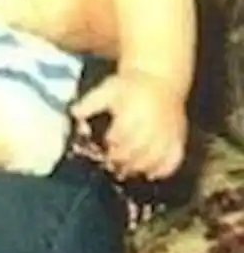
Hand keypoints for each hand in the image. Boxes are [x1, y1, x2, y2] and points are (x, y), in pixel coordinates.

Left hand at [70, 69, 187, 179]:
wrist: (161, 79)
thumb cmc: (130, 86)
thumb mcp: (107, 89)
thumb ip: (90, 102)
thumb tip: (74, 113)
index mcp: (133, 113)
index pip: (121, 137)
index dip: (111, 146)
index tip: (104, 148)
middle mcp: (152, 126)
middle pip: (136, 152)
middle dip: (121, 161)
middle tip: (111, 165)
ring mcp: (168, 135)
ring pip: (154, 160)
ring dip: (138, 168)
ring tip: (126, 170)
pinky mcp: (179, 139)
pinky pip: (174, 161)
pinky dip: (162, 171)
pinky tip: (150, 173)